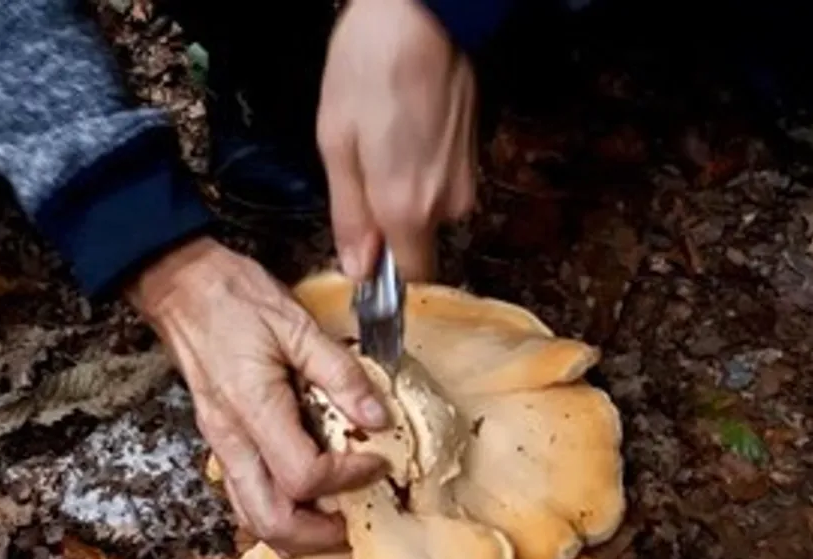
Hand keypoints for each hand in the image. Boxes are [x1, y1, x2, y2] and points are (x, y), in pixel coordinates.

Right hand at [125, 237, 388, 557]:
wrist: (180, 286)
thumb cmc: (231, 298)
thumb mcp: (295, 325)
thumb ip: (339, 373)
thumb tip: (377, 415)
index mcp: (252, 409)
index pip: (303, 475)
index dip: (348, 478)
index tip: (377, 461)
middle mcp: (231, 438)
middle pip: (269, 521)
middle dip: (319, 536)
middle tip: (357, 522)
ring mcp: (221, 443)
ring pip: (251, 517)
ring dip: (296, 532)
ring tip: (335, 520)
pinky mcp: (221, 439)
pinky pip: (244, 495)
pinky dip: (277, 510)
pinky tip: (304, 496)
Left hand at [317, 0, 477, 280]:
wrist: (424, 16)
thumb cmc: (370, 71)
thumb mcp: (337, 144)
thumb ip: (349, 217)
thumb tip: (358, 270)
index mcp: (407, 209)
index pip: (410, 278)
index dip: (386, 274)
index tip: (365, 257)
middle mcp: (446, 205)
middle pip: (417, 242)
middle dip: (388, 222)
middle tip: (363, 171)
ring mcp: (466, 180)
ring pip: (429, 211)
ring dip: (404, 192)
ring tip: (384, 141)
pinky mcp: (474, 158)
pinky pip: (442, 184)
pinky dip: (421, 170)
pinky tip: (405, 131)